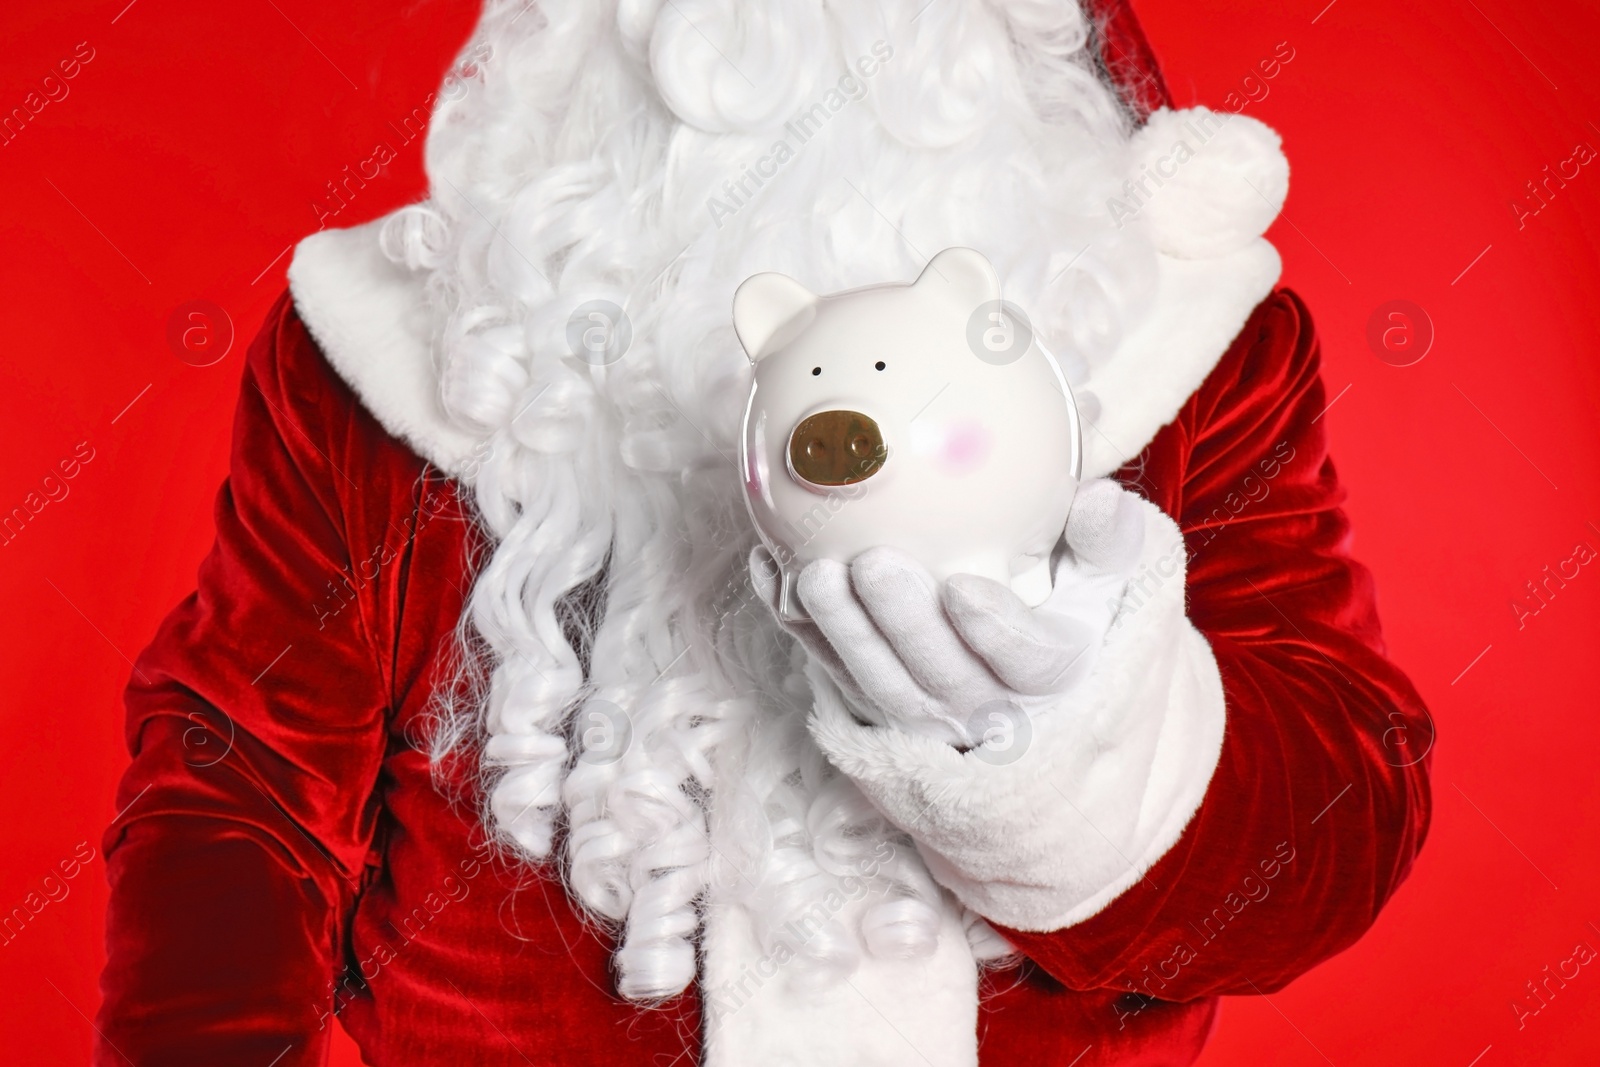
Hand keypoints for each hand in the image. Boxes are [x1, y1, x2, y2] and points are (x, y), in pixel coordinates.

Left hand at [749, 479, 1147, 747]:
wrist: (1027, 690)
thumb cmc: (1065, 607)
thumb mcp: (1103, 580)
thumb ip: (1105, 541)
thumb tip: (1103, 498)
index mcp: (1047, 674)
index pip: (1025, 661)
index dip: (994, 631)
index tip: (964, 588)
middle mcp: (983, 706)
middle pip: (938, 677)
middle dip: (901, 625)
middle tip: (874, 564)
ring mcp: (921, 713)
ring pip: (876, 682)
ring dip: (841, 631)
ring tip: (814, 574)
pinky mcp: (870, 702)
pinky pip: (826, 667)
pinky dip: (794, 624)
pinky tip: (769, 570)